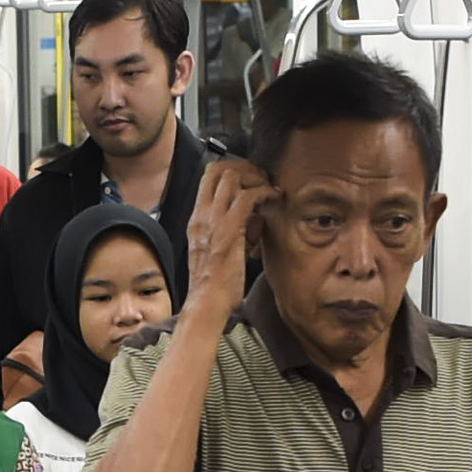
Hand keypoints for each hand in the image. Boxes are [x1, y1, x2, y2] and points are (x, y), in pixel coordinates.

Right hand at [183, 160, 270, 306]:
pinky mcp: (229, 231)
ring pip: (232, 178)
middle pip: (218, 169)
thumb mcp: (215, 250)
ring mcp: (213, 222)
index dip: (232, 169)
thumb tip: (251, 219)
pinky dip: (264, 192)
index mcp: (197, 220)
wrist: (207, 304)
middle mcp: (202, 216)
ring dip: (255, 177)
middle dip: (244, 167)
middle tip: (262, 178)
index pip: (208, 176)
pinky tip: (274, 198)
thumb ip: (227, 231)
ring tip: (269, 188)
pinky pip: (247, 198)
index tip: (250, 178)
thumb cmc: (214, 285)